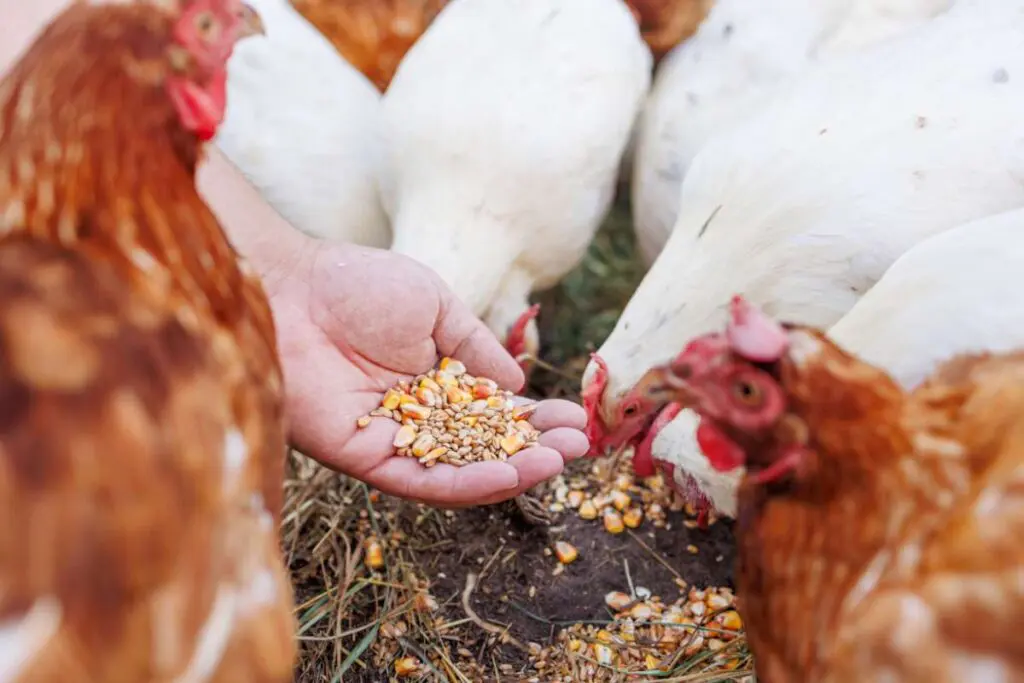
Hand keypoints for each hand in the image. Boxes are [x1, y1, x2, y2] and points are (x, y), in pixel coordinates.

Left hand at [267, 239, 588, 506]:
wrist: (291, 289)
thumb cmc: (359, 286)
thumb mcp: (437, 305)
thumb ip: (476, 346)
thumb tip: (520, 384)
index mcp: (435, 381)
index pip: (495, 410)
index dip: (536, 418)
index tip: (576, 419)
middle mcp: (418, 417)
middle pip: (484, 446)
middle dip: (534, 449)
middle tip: (579, 448)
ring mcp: (393, 440)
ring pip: (459, 470)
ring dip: (511, 472)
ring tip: (556, 464)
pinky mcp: (364, 459)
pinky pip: (421, 481)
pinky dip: (465, 483)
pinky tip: (507, 475)